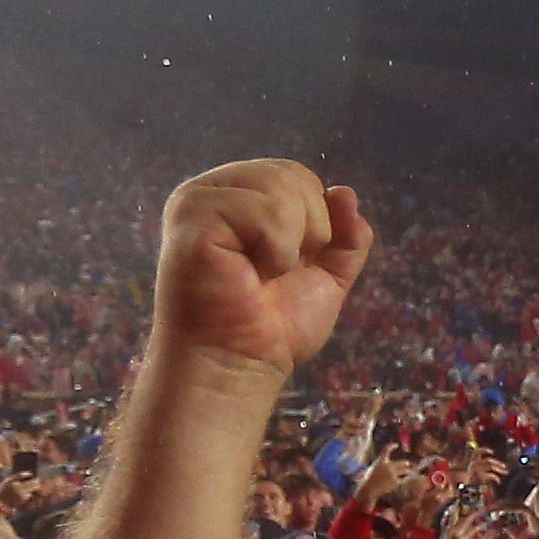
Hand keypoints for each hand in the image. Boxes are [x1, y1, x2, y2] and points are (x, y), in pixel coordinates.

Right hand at [151, 161, 372, 381]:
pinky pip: (266, 211)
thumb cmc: (274, 326)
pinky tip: (248, 273)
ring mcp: (198, 199)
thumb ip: (346, 236)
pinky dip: (275, 251)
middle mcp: (215, 190)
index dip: (317, 223)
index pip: (299, 176)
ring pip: (282, 187)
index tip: (291, 265)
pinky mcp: (192, 216)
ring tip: (261, 272)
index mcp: (241, 196)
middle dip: (309, 230)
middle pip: (293, 174)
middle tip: (276, 271)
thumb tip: (346, 193)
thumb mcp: (326, 276)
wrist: (241, 364)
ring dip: (290, 243)